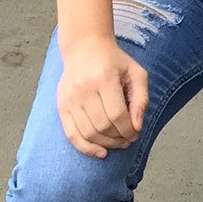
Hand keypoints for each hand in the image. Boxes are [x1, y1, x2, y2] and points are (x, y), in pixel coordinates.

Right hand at [56, 35, 148, 158]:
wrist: (85, 49)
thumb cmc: (115, 62)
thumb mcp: (136, 73)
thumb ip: (141, 99)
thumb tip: (137, 127)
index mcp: (104, 77)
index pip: (117, 114)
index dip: (128, 129)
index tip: (136, 134)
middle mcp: (83, 88)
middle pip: (102, 126)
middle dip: (118, 138)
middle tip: (128, 140)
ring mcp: (69, 98)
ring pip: (87, 133)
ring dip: (105, 144)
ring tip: (118, 144)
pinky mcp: (61, 107)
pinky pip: (71, 135)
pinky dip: (86, 148)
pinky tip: (100, 152)